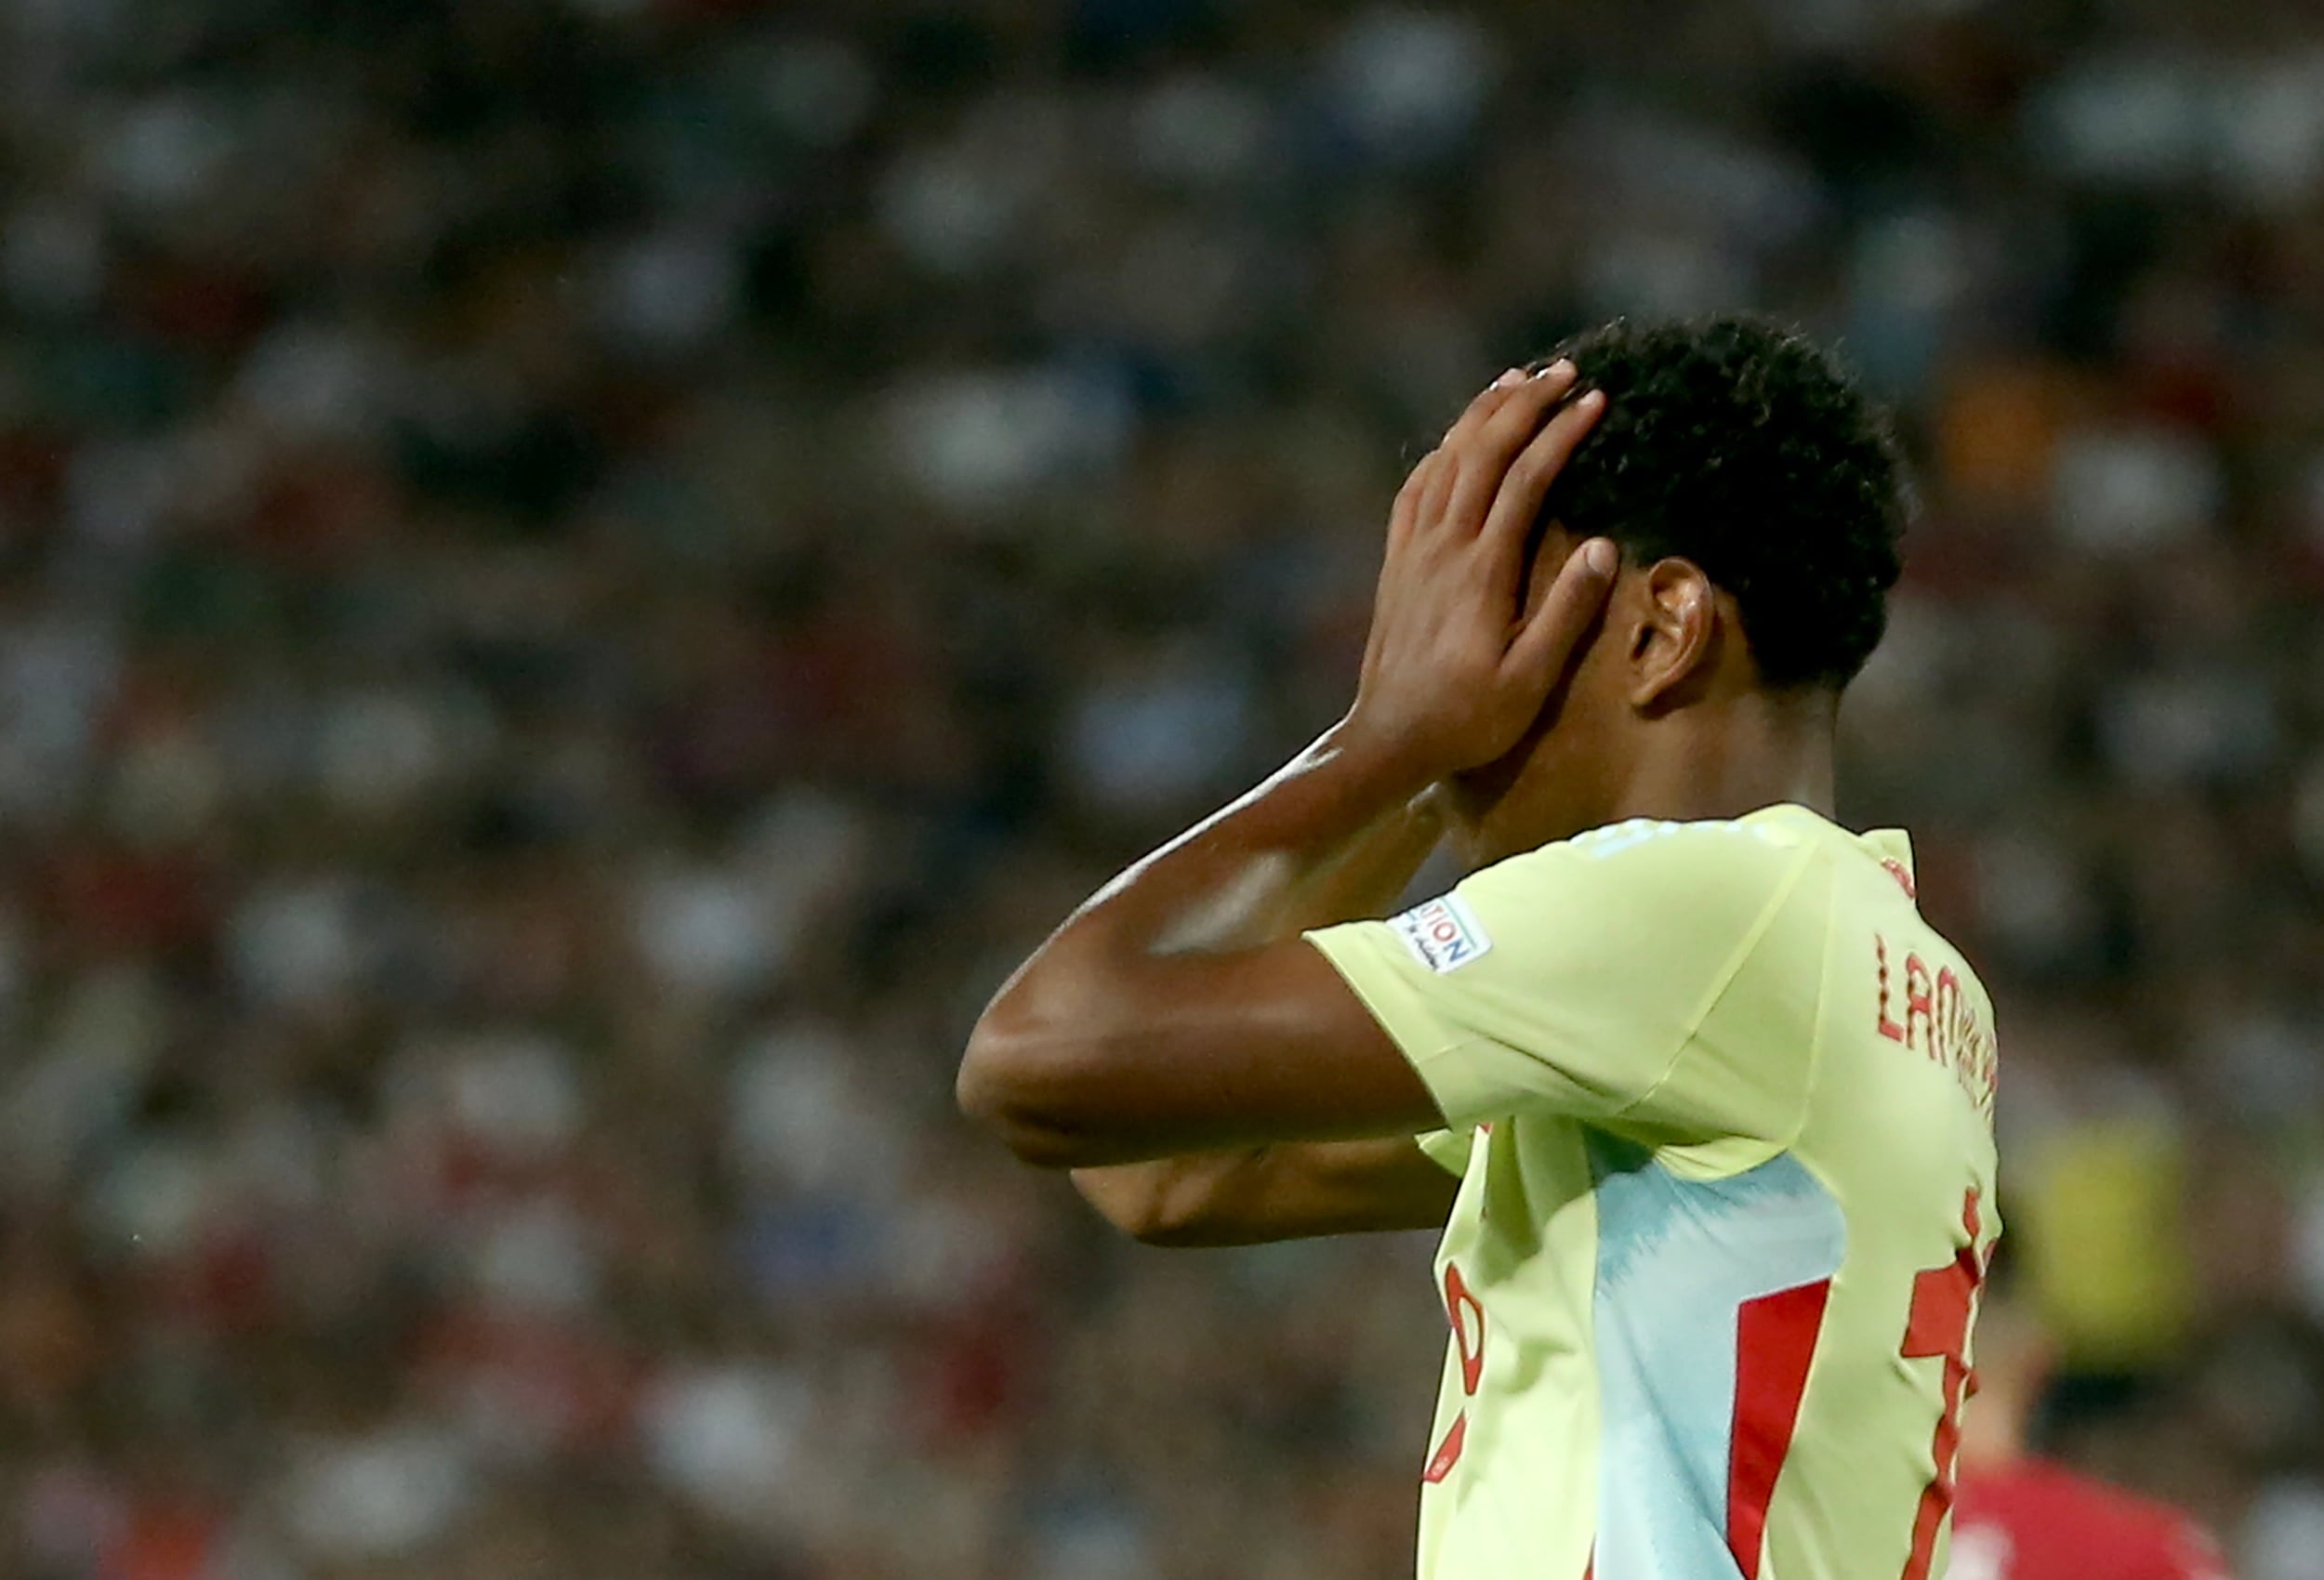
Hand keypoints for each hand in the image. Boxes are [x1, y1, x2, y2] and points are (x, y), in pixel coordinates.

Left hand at [1341, 362, 1615, 782]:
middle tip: (1564, 371)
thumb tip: (1600, 548)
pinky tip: (1454, 441)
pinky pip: (1414, 491)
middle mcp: (1442, 548)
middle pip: (1482, 454)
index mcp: (1481, 570)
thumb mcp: (1528, 681)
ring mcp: (1413, 552)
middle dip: (1524, 405)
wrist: (1388, 740)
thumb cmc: (1467, 719)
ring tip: (1514, 381)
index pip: (1525, 480)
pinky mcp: (1395, 565)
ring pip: (1445, 462)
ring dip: (1480, 416)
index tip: (1595, 401)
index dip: (1560, 434)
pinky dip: (1438, 453)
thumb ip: (1566, 614)